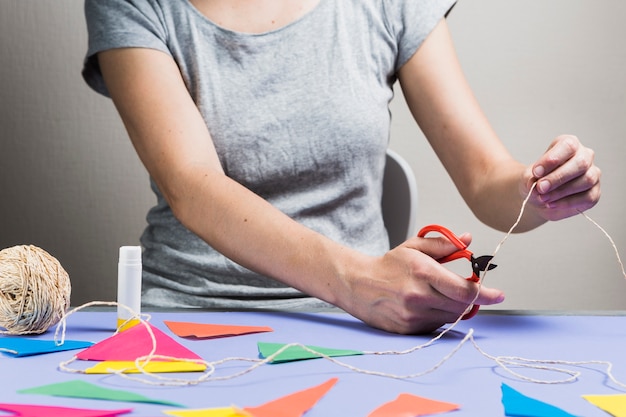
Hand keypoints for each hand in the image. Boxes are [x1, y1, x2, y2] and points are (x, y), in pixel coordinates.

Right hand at [344, 234, 504, 333]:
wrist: (358, 285)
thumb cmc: (387, 266)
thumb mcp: (414, 247)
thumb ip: (444, 244)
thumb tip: (468, 240)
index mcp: (423, 272)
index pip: (464, 289)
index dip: (485, 294)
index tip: (498, 295)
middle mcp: (419, 296)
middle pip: (462, 305)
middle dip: (470, 299)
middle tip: (467, 290)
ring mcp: (414, 315)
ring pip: (451, 317)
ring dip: (454, 307)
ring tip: (440, 295)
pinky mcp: (409, 329)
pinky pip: (436, 326)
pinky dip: (439, 316)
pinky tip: (427, 305)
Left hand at [523, 135, 600, 220]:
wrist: (539, 197)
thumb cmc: (536, 180)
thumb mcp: (528, 177)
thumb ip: (531, 179)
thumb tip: (538, 186)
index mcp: (569, 144)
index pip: (568, 146)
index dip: (552, 159)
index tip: (536, 172)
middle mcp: (585, 156)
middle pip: (581, 163)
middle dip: (558, 177)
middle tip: (540, 187)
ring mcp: (592, 174)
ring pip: (586, 180)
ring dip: (562, 191)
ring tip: (543, 198)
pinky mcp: (594, 192)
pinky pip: (587, 197)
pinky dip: (567, 202)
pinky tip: (552, 204)